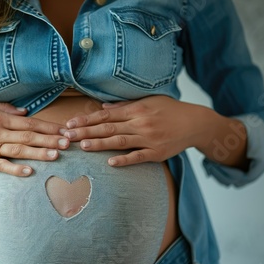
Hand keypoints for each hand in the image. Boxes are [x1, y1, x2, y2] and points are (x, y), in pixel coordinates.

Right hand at [0, 101, 69, 175]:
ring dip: (38, 153)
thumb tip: (26, 112)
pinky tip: (29, 171)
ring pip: (18, 150)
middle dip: (50, 139)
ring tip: (56, 155)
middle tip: (68, 143)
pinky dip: (14, 169)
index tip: (64, 130)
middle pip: (28, 136)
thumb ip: (6, 109)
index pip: (30, 123)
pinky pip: (0, 165)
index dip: (48, 127)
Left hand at [63, 95, 214, 165]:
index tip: (70, 123)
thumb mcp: (148, 101)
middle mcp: (140, 123)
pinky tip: (110, 162)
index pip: (105, 115)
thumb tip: (103, 108)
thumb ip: (125, 106)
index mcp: (136, 110)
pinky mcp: (157, 153)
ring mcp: (149, 139)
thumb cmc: (170, 110)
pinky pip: (138, 157)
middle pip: (108, 128)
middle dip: (86, 131)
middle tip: (68, 136)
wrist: (195, 123)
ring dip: (100, 144)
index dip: (86, 119)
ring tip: (83, 146)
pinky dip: (124, 160)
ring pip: (120, 141)